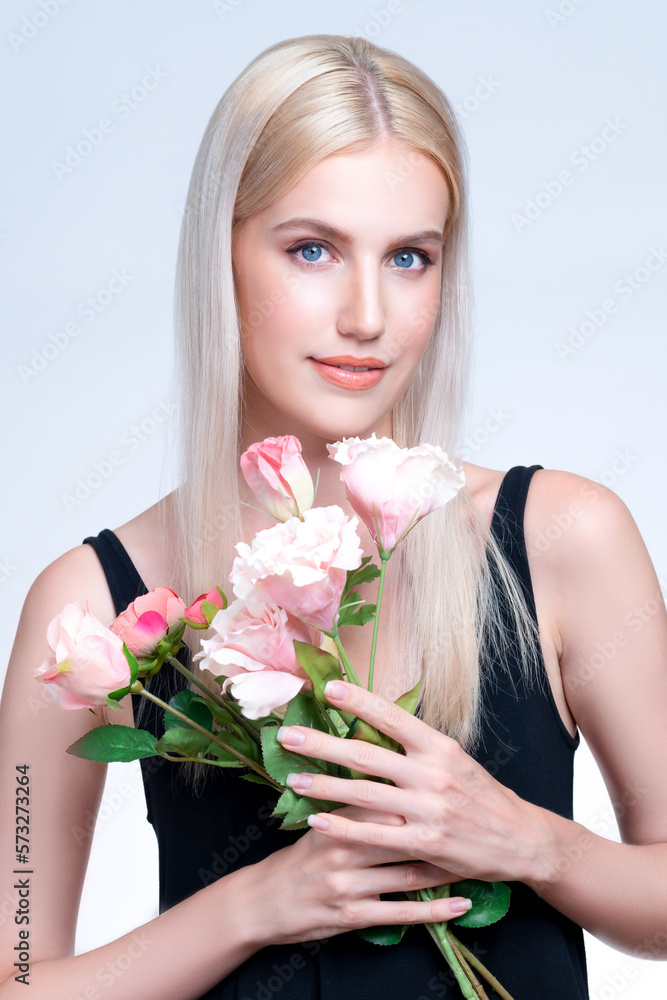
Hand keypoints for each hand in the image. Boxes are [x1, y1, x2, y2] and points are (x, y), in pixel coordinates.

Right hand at [243, 805, 471, 946]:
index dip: (420, 791)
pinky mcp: (352, 916)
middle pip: (402, 832)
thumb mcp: (322, 823)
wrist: (264, 902)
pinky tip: (461, 905)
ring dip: (447, 869)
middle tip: (475, 821)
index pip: (385, 796)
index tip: (454, 784)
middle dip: (441, 827)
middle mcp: (343, 847)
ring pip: (408, 873)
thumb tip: (392, 770)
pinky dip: (435, 910)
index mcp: (337, 819)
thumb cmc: (302, 857)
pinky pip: (402, 912)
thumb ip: (354, 799)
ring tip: (477, 863)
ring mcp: (348, 884)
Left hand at [276, 680, 550, 884]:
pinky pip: (374, 835)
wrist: (520, 839)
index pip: (392, 717)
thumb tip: (375, 725)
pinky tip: (316, 820)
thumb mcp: (455, 760)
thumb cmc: (481, 795)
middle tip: (288, 735)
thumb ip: (417, 747)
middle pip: (366, 754)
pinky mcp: (424, 843)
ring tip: (293, 778)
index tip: (328, 688)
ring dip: (323, 786)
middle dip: (322, 744)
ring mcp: (427, 810)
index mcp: (439, 747)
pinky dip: (342, 827)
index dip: (359, 701)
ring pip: (364, 795)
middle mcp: (432, 774)